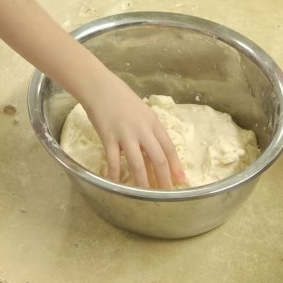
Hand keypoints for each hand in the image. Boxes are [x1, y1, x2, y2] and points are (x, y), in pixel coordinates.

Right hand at [84, 73, 185, 189]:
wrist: (100, 86)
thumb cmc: (121, 98)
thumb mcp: (142, 112)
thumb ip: (149, 131)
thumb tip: (153, 154)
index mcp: (153, 122)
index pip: (169, 148)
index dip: (176, 166)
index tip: (182, 181)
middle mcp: (142, 129)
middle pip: (158, 158)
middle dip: (163, 180)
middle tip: (166, 195)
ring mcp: (125, 133)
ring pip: (137, 163)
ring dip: (142, 182)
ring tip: (144, 195)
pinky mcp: (108, 136)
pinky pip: (113, 160)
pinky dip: (115, 174)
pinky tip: (116, 183)